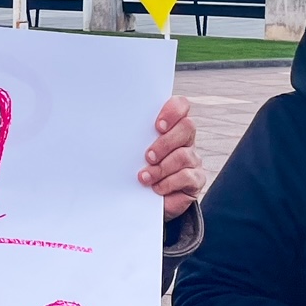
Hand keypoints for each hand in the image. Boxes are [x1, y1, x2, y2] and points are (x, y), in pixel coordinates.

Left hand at [140, 95, 204, 219]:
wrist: (147, 200)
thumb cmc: (137, 167)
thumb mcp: (133, 150)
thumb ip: (131, 137)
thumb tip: (109, 128)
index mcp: (171, 125)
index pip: (181, 105)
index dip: (173, 111)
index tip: (158, 125)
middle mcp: (185, 139)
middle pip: (186, 127)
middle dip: (165, 142)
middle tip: (148, 156)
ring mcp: (193, 159)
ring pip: (184, 155)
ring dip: (161, 167)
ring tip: (144, 177)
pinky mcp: (196, 179)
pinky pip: (187, 177)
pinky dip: (169, 183)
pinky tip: (156, 188)